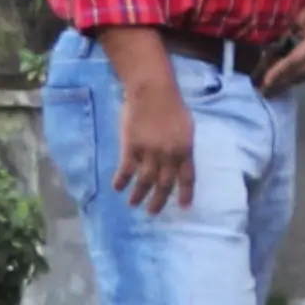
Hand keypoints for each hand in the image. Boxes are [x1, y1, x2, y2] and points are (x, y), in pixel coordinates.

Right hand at [115, 73, 199, 213]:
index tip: (184, 207)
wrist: (153, 92)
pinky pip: (126, 169)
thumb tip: (180, 161)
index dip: (186, 193)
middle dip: (159, 200)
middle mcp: (169, 154)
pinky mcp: (131, 146)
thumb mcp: (186, 127)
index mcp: (185, 149)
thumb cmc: (172, 106)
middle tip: (153, 213)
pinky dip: (121, 180)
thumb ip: (182, 146)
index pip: (187, 177)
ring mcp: (149, 151)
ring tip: (133, 205)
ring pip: (145, 180)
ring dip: (139, 195)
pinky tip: (117, 188)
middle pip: (165, 183)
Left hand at [257, 0, 304, 93]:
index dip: (278, 71)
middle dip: (279, 82)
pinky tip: (282, 82)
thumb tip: (269, 51)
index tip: (264, 82)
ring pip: (303, 77)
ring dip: (286, 83)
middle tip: (262, 91)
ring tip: (269, 89)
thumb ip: (287, 35)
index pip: (294, 61)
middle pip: (298, 73)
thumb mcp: (299, 19)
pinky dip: (294, 78)